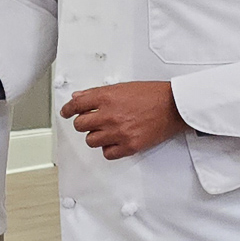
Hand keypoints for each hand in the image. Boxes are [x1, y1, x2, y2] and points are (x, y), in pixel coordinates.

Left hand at [61, 81, 183, 160]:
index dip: (67, 110)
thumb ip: (98, 93)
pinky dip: (109, 149)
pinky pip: (107, 153)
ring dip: (96, 136)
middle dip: (83, 123)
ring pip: (91, 141)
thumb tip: (80, 97)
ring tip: (107, 131)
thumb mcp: (123, 87)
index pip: (76, 105)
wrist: (174, 106)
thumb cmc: (152, 95)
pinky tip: (115, 141)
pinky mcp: (129, 146)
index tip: (65, 112)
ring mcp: (119, 132)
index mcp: (107, 97)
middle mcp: (110, 115)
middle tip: (91, 122)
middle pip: (80, 125)